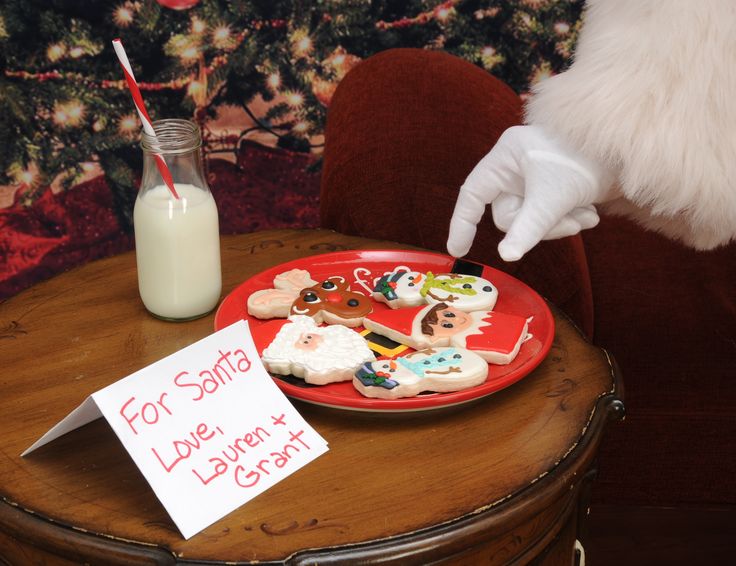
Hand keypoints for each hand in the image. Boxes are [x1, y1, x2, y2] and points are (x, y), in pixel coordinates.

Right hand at [447, 125, 614, 260]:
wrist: (631, 150)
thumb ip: (526, 230)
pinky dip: (569, 218)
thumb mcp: (551, 199)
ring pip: (531, 219)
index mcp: (506, 157)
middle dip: (540, 225)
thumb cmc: (587, 161)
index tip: (458, 251)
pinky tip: (591, 212)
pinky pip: (547, 215)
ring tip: (586, 217)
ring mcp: (535, 177)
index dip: (462, 223)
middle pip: (509, 214)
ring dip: (559, 224)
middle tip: (569, 225)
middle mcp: (516, 165)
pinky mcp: (554, 186)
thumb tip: (506, 256)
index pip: (472, 194)